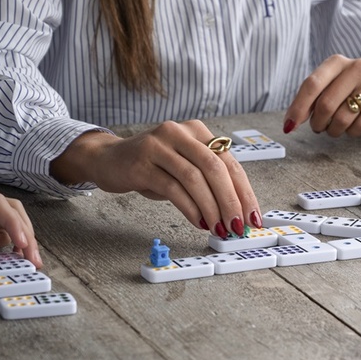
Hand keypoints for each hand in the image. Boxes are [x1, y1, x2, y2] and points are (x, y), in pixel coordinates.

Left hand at [0, 185, 42, 267]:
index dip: (13, 222)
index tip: (22, 243)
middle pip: (11, 211)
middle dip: (25, 235)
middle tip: (33, 256)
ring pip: (12, 220)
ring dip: (21, 239)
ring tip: (25, 257)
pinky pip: (2, 227)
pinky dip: (9, 240)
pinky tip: (8, 252)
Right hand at [50, 121, 261, 237]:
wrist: (107, 159)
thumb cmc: (152, 166)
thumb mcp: (184, 166)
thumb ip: (209, 180)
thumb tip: (237, 211)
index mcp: (197, 131)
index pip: (229, 162)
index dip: (244, 191)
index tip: (253, 215)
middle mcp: (179, 132)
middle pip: (215, 168)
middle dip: (231, 201)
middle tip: (238, 225)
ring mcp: (158, 146)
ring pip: (194, 179)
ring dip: (212, 208)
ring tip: (219, 228)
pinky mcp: (141, 163)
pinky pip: (173, 188)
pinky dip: (190, 208)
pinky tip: (199, 222)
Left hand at [283, 54, 360, 137]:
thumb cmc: (347, 89)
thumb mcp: (328, 86)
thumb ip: (308, 100)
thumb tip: (290, 123)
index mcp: (337, 62)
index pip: (312, 84)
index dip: (299, 107)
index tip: (290, 125)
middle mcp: (357, 68)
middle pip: (326, 104)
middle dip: (317, 122)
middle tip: (318, 127)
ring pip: (343, 119)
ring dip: (333, 130)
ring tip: (335, 127)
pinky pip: (360, 127)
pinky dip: (351, 132)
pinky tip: (352, 126)